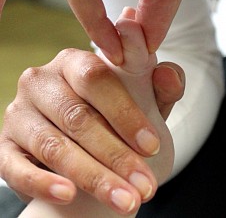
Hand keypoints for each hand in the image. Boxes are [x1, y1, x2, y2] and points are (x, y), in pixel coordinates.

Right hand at [0, 48, 183, 212]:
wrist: (79, 137)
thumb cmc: (111, 114)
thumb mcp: (140, 99)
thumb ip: (160, 86)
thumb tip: (169, 74)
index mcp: (73, 62)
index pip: (96, 78)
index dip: (125, 112)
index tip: (151, 146)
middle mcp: (41, 81)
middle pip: (77, 116)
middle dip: (115, 154)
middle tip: (145, 185)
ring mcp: (19, 112)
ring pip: (54, 145)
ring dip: (92, 176)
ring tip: (126, 201)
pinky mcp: (4, 146)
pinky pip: (17, 167)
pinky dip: (44, 182)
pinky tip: (69, 195)